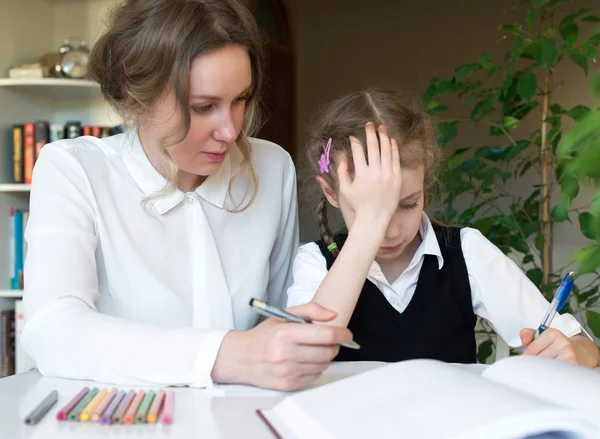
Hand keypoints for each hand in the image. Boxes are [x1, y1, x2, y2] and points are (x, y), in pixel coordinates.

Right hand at [212, 303, 353, 390]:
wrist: (241, 358)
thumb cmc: (264, 336)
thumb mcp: (283, 315)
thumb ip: (310, 310)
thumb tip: (333, 315)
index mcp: (286, 334)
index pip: (326, 335)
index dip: (342, 334)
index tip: (347, 334)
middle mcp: (286, 354)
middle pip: (328, 352)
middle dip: (334, 345)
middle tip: (328, 340)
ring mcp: (287, 372)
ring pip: (324, 364)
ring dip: (324, 356)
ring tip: (312, 350)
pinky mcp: (288, 384)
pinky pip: (315, 376)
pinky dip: (315, 368)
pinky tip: (304, 361)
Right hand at [338, 122, 401, 225]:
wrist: (374, 218)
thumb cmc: (358, 204)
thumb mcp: (345, 189)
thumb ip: (342, 171)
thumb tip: (341, 156)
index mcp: (361, 174)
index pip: (358, 151)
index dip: (355, 142)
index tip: (354, 137)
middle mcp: (375, 173)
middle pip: (373, 147)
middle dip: (370, 133)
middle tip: (369, 124)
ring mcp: (387, 175)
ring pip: (386, 151)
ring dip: (384, 137)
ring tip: (382, 128)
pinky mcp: (397, 179)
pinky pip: (396, 160)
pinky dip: (394, 148)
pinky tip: (392, 140)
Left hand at [520, 328, 599, 367]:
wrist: (582, 352)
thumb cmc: (559, 346)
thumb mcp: (543, 335)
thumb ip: (528, 334)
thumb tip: (524, 341)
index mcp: (553, 333)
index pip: (531, 350)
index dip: (527, 358)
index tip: (528, 361)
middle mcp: (563, 343)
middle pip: (538, 360)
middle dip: (535, 365)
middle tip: (538, 367)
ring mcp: (570, 355)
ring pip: (546, 368)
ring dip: (543, 372)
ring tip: (547, 370)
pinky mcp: (575, 366)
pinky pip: (556, 374)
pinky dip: (552, 376)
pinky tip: (554, 374)